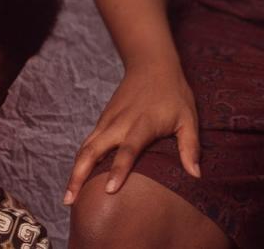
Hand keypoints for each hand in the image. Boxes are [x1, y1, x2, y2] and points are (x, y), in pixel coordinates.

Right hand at [63, 59, 199, 204]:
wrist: (151, 64)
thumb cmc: (173, 93)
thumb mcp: (188, 117)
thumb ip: (190, 147)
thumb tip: (196, 176)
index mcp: (143, 124)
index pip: (128, 150)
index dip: (118, 169)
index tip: (109, 190)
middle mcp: (120, 123)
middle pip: (93, 150)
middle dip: (79, 175)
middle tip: (70, 200)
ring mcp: (108, 121)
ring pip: (85, 148)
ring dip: (74, 171)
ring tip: (68, 197)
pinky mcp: (103, 120)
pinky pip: (88, 143)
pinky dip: (80, 161)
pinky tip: (76, 178)